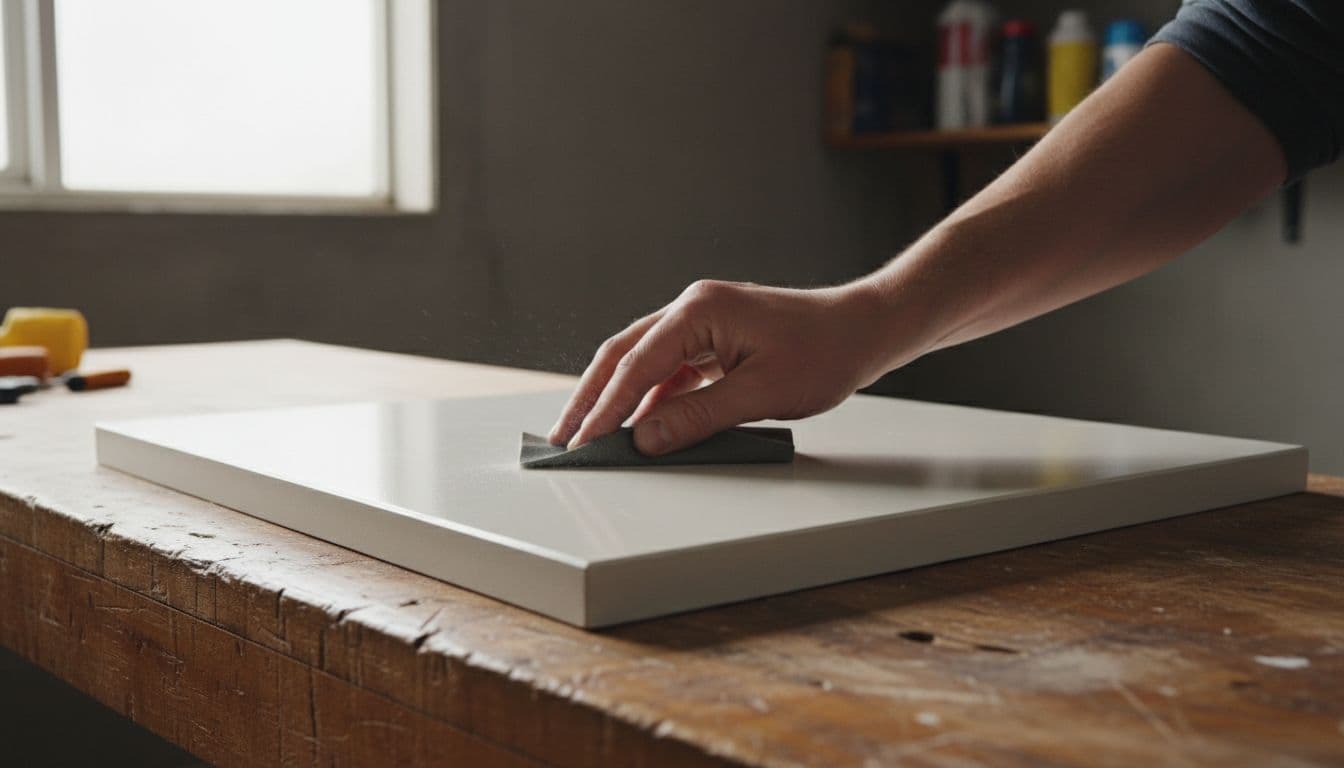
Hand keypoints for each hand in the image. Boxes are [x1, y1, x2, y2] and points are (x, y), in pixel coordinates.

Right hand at [549, 279, 894, 454]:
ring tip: (589, 435)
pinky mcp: (713, 338)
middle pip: (624, 355)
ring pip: (642, 361)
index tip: (583, 442)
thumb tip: (645, 440)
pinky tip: (637, 426)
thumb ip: (697, 417)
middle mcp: (692, 308)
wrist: (865, 328)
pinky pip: (668, 368)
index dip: (605, 408)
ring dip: (616, 398)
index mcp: (698, 310)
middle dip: (592, 398)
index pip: (636, 364)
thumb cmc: (825, 352)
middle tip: (564, 438)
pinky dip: (649, 397)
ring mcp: (701, 321)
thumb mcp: (760, 393)